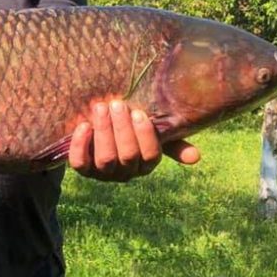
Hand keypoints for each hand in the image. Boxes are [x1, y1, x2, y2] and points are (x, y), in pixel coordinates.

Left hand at [68, 100, 199, 181]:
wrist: (99, 125)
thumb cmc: (130, 126)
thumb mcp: (151, 130)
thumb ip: (171, 139)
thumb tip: (196, 157)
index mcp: (145, 164)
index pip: (151, 156)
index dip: (145, 135)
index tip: (140, 113)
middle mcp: (126, 172)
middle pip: (127, 155)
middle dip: (122, 129)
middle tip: (118, 104)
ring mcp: (103, 173)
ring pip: (105, 158)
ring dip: (104, 131)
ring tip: (101, 107)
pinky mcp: (83, 169)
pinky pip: (79, 163)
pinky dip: (81, 144)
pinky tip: (84, 125)